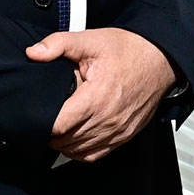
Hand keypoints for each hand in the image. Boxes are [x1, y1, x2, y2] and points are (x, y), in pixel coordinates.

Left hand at [26, 28, 178, 161]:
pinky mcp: (124, 136)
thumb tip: (34, 52)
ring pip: (78, 150)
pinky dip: (79, 151)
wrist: (160, 59)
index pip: (60, 124)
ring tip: (56, 127)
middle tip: (42, 118)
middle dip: (49, 132)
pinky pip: (95, 154)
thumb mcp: (91, 40)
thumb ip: (59, 44)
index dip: (42, 122)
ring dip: (63, 142)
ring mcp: (117, 131)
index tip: (35, 113)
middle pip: (66, 140)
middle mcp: (108, 119)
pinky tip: (73, 139)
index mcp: (96, 97)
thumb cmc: (128, 50)